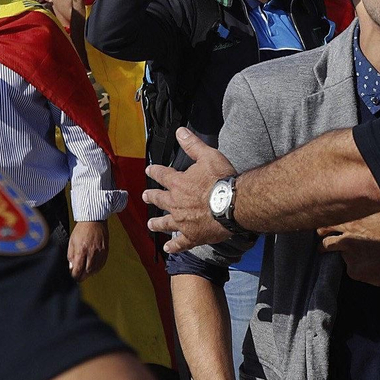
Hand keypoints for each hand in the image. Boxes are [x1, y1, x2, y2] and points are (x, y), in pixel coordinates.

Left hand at [67, 220, 108, 280]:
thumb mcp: (72, 242)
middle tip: (78, 278)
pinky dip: (97, 268)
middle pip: (87, 271)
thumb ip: (71, 256)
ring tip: (85, 274)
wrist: (94, 220)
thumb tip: (72, 267)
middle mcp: (92, 252)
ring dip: (90, 274)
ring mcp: (100, 251)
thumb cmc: (82, 229)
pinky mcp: (105, 250)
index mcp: (82, 250)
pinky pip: (102, 263)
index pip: (78, 269)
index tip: (73, 277)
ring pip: (96, 269)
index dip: (75, 276)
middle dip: (82, 277)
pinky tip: (93, 268)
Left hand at [145, 128, 238, 253]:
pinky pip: (180, 243)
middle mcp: (176, 203)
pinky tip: (168, 248)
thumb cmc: (222, 180)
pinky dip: (174, 246)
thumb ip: (192, 145)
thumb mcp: (208, 156)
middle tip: (146, 196)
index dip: (155, 172)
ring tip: (151, 224)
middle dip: (152, 197)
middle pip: (160, 200)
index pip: (162, 175)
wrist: (233, 205)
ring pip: (166, 223)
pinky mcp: (192, 236)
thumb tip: (180, 131)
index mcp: (179, 183)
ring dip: (157, 223)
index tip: (149, 170)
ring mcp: (183, 221)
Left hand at [318, 210, 379, 286]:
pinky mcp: (355, 271)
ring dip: (349, 256)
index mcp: (351, 222)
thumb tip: (366, 199)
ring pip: (342, 256)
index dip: (326, 228)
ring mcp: (349, 257)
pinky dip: (360, 268)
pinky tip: (374, 264)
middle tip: (329, 245)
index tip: (327, 230)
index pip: (326, 224)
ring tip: (366, 255)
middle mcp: (346, 239)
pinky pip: (353, 269)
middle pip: (325, 242)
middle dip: (326, 244)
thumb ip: (369, 208)